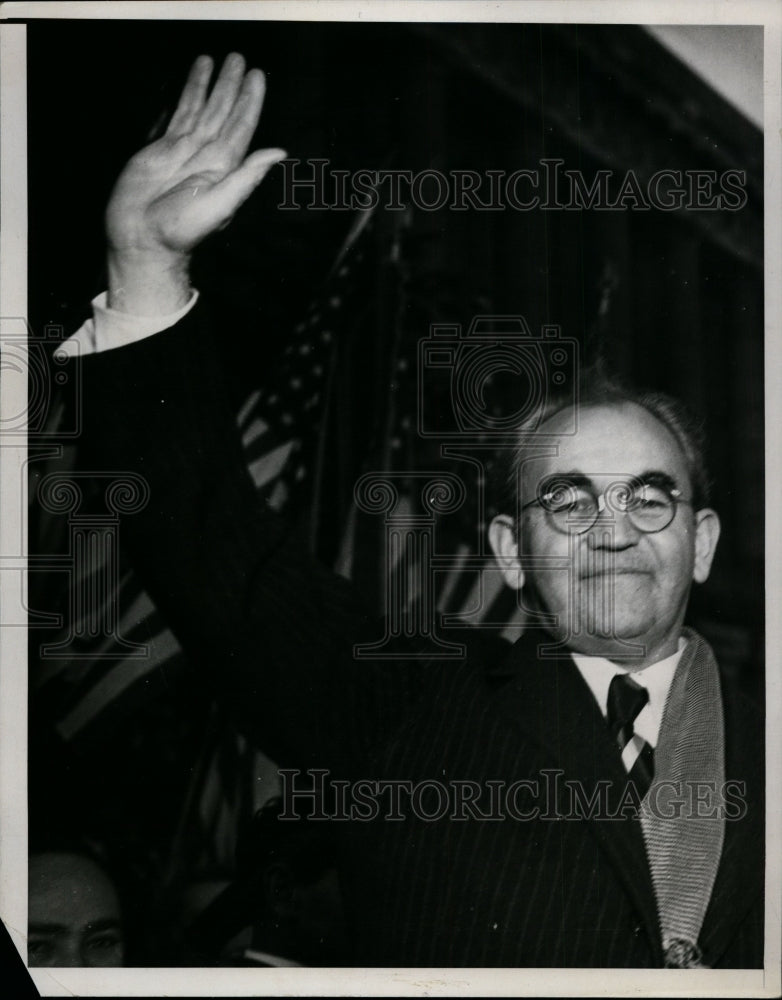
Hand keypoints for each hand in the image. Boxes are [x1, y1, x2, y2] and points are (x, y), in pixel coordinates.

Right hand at [105, 52, 285, 313]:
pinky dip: (188, 96)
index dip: (249, 101)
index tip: (256, 77)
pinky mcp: (162, 150)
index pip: (241, 126)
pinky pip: (179, 115)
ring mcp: (185, 150)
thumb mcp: (219, 206)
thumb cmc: (180, 232)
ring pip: (202, 109)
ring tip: (218, 60)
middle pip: (223, 112)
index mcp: (224, 167)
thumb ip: (247, 178)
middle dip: (232, 86)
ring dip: (211, 85)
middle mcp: (207, 155)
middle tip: (240, 59)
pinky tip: (194, 80)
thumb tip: (279, 154)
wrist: (143, 241)